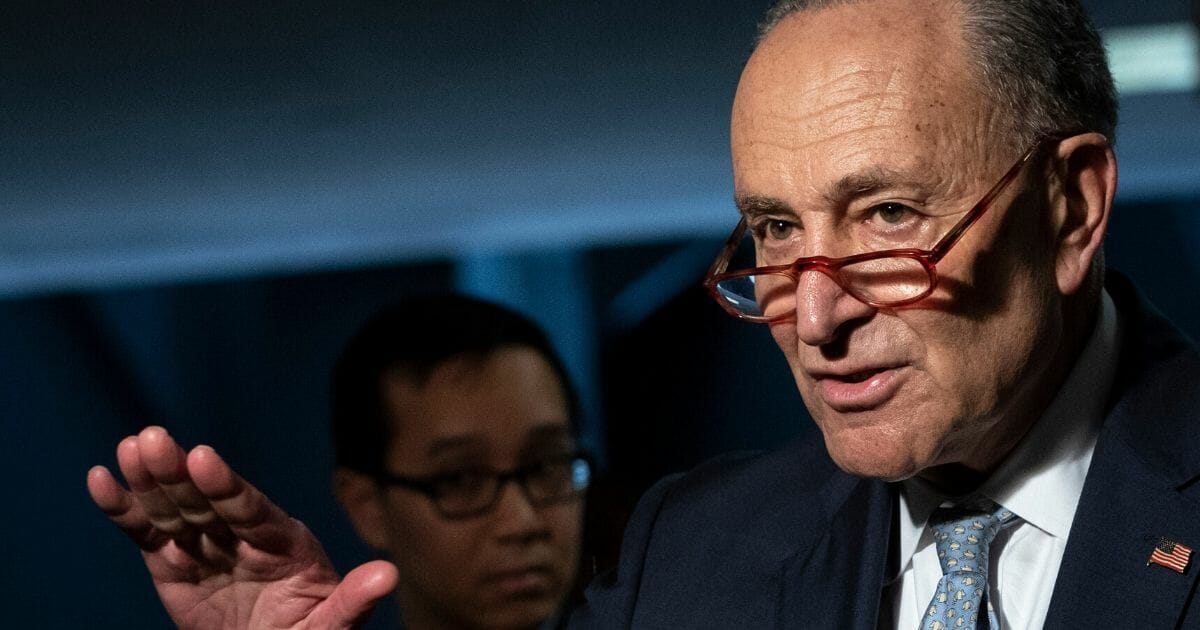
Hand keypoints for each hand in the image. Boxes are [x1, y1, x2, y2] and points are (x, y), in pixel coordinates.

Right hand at [87, 426, 397, 628]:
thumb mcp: (331, 626)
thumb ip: (351, 603)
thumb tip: (388, 575)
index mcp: (285, 541)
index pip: (253, 509)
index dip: (227, 485)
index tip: (203, 457)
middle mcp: (245, 534)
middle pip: (209, 500)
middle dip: (181, 473)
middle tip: (152, 440)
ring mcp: (208, 545)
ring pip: (176, 508)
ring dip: (151, 480)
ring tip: (130, 449)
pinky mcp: (173, 563)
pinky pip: (147, 533)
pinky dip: (125, 510)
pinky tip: (103, 480)